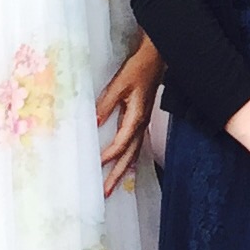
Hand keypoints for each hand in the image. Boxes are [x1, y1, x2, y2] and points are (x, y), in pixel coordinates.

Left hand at [96, 39, 159, 199]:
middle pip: (130, 156)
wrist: (156, 57)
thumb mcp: (119, 84)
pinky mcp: (141, 119)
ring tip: (111, 185)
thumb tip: (94, 123)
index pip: (122, 143)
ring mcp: (143, 123)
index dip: (108, 156)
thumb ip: (106, 104)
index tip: (95, 165)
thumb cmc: (139, 69)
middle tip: (106, 192)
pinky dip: (127, 158)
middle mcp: (141, 124)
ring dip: (122, 170)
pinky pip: (135, 144)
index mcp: (137, 117)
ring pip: (134, 153)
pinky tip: (121, 164)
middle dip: (118, 175)